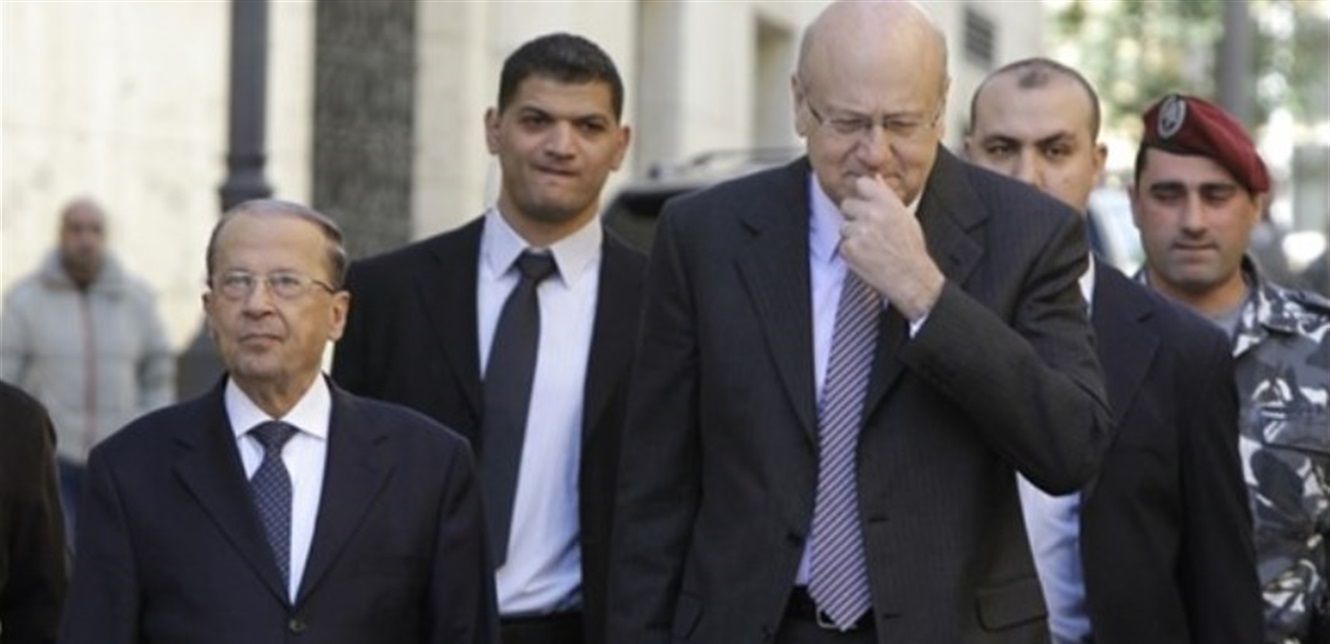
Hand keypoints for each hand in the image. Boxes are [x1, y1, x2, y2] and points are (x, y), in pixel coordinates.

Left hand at [838, 174, 944, 320]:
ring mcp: (859, 232)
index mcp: (888, 203)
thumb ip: (887, 197)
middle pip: (847, 204)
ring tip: (871, 246)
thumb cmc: (910, 249)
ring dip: (852, 235)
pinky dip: (851, 252)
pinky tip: (867, 257)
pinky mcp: (849, 249)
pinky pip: (843, 245)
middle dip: (854, 216)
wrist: (911, 278)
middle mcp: (872, 214)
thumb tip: (876, 179)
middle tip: (868, 230)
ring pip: (844, 226)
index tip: (864, 201)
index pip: (862, 183)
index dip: (862, 193)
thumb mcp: (905, 217)